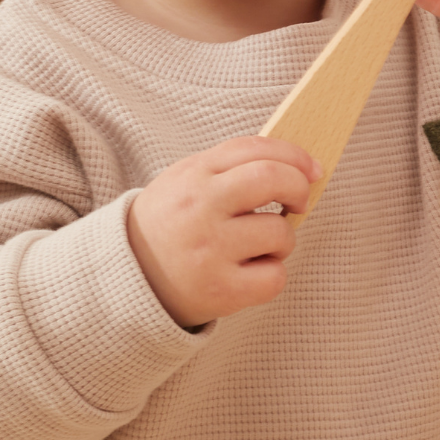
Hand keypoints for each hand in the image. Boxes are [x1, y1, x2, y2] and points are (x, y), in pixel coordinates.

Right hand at [126, 136, 321, 327]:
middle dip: (298, 189)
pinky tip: (248, 273)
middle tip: (298, 203)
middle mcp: (200, 209)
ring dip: (282, 240)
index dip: (293, 155)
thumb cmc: (170, 225)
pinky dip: (271, 275)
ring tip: (256, 248)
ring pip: (280, 233)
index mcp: (192, 176)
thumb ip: (231, 169)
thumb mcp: (185, 182)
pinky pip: (275, 276)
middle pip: (273, 179)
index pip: (254, 149)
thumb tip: (296, 166)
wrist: (128, 278)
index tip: (311, 169)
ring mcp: (210, 251)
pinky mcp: (221, 290)